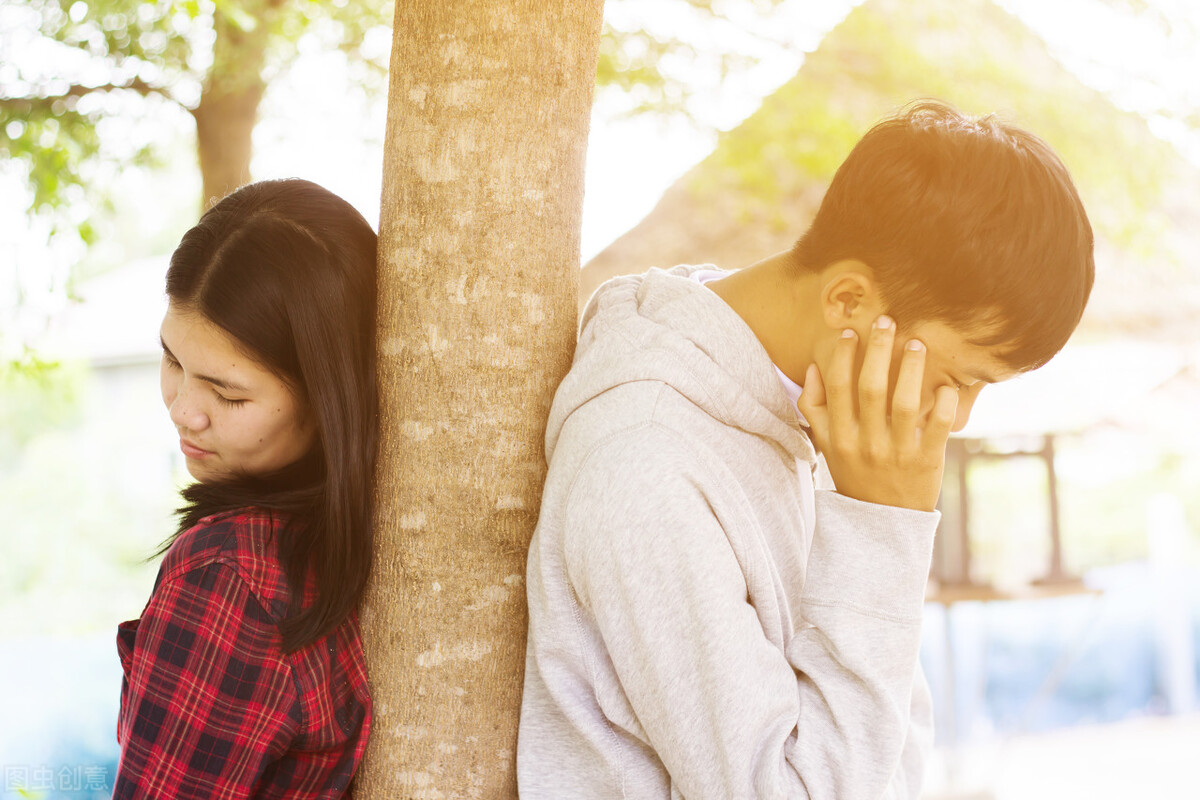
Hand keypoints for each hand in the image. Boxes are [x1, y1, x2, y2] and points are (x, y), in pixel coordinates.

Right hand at [796, 315, 958, 511]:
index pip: (838, 388)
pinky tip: (946, 385)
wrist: (881, 522)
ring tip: (917, 343)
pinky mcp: (927, 462)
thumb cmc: (854, 472)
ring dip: (911, 369)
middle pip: (870, 388)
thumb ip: (815, 407)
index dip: (844, 356)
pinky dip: (945, 403)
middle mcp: (865, 443)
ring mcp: (897, 453)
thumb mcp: (827, 444)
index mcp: (839, 437)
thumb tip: (815, 366)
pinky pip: (939, 427)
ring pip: (905, 403)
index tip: (851, 332)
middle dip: (878, 349)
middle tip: (887, 320)